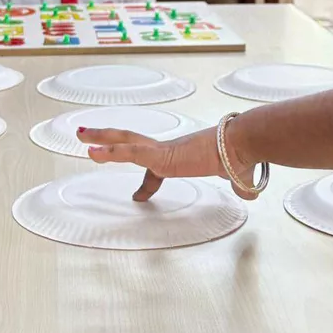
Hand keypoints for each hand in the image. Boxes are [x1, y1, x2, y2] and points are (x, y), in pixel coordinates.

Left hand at [77, 126, 261, 200]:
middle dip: (109, 140)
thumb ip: (239, 185)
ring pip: (125, 141)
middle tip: (88, 137)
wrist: (244, 146)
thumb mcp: (236, 176)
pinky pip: (130, 153)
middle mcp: (169, 149)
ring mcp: (163, 151)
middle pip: (131, 141)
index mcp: (181, 155)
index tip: (138, 197)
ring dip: (101, 139)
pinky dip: (110, 152)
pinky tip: (93, 151)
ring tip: (81, 136)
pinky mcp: (161, 155)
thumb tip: (251, 194)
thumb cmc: (241, 157)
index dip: (145, 185)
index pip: (155, 167)